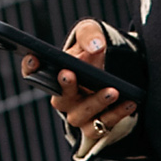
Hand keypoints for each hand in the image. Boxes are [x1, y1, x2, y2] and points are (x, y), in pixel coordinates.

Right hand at [34, 16, 136, 154]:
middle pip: (58, 98)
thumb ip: (89, 34)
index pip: (34, 73)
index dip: (30, 68)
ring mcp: (78, 114)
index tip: (34, 58)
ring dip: (96, 102)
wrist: (119, 69)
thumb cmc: (95, 51)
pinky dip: (117, 113)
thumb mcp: (92, 34)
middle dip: (64, 86)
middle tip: (69, 74)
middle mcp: (63, 97)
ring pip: (80, 115)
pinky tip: (130, 101)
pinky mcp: (95, 126)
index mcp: (54, 74)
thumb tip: (95, 46)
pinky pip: (103, 125)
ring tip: (113, 90)